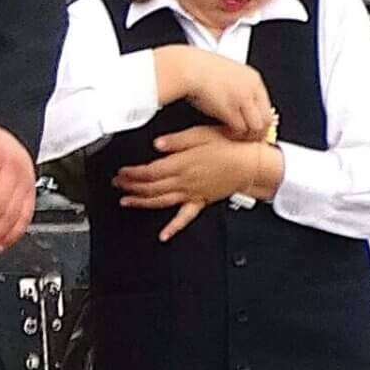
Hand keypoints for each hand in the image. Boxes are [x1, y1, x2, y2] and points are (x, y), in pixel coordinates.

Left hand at [116, 125, 283, 242]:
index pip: (150, 172)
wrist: (251, 164)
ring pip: (162, 201)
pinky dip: (173, 228)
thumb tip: (157, 143)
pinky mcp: (202, 200)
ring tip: (126, 202)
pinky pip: (186, 217)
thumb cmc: (229, 147)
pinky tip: (164, 235)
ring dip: (142, 202)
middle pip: (152, 187)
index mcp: (182, 164)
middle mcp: (185, 181)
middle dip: (131, 186)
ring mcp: (193, 193)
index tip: (121, 172)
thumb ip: (177, 141)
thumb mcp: (201, 135)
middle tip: (117, 184)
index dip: (132, 173)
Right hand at [158, 47, 274, 141]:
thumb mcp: (223, 71)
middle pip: (267, 118)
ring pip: (256, 126)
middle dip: (257, 131)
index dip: (260, 119)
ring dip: (246, 135)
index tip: (253, 127)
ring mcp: (243, 99)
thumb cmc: (195, 67)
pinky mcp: (231, 110)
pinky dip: (233, 135)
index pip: (267, 105)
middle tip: (247, 138)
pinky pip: (240, 129)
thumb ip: (234, 84)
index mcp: (252, 78)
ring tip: (234, 136)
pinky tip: (224, 133)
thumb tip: (235, 98)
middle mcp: (251, 89)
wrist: (185, 67)